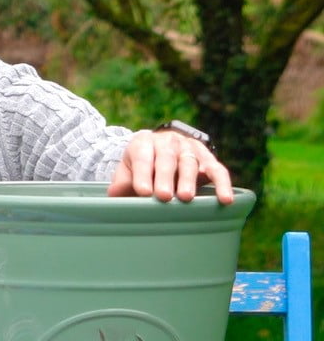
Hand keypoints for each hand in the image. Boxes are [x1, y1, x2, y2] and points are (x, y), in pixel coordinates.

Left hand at [107, 129, 233, 203]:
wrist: (160, 148)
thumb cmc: (140, 165)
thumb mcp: (126, 170)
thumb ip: (122, 182)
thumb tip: (116, 195)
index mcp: (143, 142)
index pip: (142, 157)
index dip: (143, 174)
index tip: (143, 192)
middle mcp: (167, 141)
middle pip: (167, 159)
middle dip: (165, 178)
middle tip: (164, 196)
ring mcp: (189, 147)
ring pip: (190, 162)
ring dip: (189, 181)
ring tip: (186, 198)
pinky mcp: (207, 157)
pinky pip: (217, 169)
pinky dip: (222, 184)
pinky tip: (224, 198)